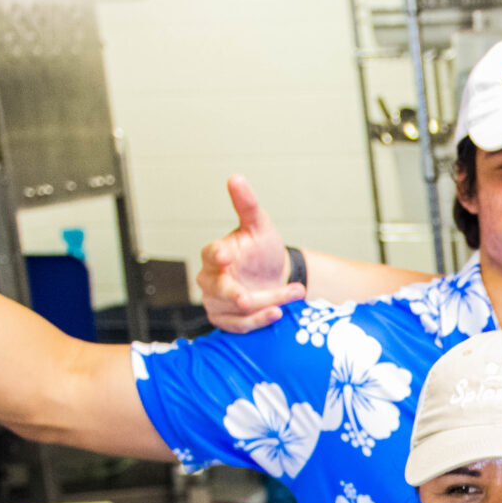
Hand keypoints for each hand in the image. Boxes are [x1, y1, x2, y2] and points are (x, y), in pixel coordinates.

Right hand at [196, 176, 304, 332]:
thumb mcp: (259, 225)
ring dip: (263, 303)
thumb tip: (236, 178)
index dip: (217, 255)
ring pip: (234, 308)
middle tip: (246, 297)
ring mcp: (217, 301)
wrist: (275, 276)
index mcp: (215, 253)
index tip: (225, 255)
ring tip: (290, 295)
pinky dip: (258, 321)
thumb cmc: (262, 250)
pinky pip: (240, 324)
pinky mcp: (228, 320)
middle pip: (219, 288)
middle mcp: (211, 279)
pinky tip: (277, 314)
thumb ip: (247, 204)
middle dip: (234, 293)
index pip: (211, 254)